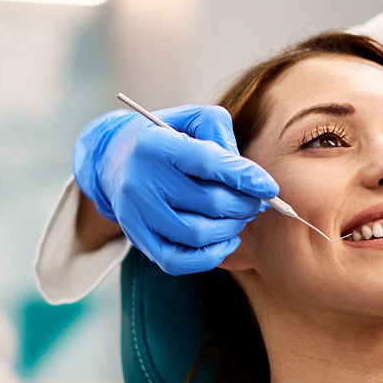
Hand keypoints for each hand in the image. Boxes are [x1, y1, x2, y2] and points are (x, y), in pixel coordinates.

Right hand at [72, 106, 278, 274]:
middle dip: (243, 205)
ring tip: (239, 217)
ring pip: (197, 234)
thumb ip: (221, 134)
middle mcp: (142, 181)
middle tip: (256, 202)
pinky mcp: (137, 238)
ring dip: (231, 229)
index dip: (245, 177)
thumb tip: (248, 173)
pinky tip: (225, 240)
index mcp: (156, 144)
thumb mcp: (191, 120)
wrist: (113, 158)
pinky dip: (210, 256)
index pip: (208, 162)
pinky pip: (178, 261)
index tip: (269, 187)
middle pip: (209, 202)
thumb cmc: (164, 136)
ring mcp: (136, 213)